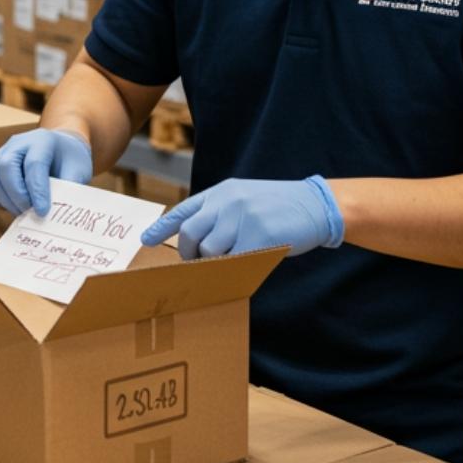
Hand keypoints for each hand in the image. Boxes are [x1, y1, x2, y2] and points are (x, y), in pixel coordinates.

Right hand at [0, 128, 93, 216]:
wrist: (60, 148)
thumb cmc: (70, 161)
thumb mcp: (78, 171)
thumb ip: (68, 189)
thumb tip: (55, 213)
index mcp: (42, 140)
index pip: (34, 164)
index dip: (37, 191)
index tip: (43, 212)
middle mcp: (18, 142)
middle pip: (6, 167)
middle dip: (17, 195)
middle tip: (30, 213)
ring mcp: (2, 150)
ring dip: (4, 199)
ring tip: (22, 211)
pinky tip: (10, 204)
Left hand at [140, 176, 344, 259]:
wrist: (316, 204)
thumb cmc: (280, 206)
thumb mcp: (245, 198)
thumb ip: (221, 215)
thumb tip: (199, 245)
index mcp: (221, 192)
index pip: (184, 210)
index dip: (163, 227)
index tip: (146, 240)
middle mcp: (227, 202)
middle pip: (191, 234)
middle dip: (190, 255)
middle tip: (198, 266)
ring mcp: (242, 218)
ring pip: (210, 251)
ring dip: (215, 264)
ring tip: (229, 264)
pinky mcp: (258, 236)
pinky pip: (234, 262)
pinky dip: (234, 270)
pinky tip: (244, 268)